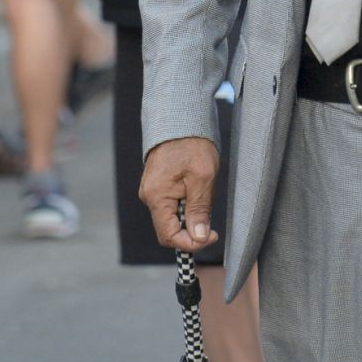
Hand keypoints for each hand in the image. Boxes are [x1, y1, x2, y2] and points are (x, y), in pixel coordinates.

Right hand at [140, 136, 220, 252]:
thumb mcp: (203, 178)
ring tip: (205, 193)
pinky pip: (172, 204)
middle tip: (211, 217)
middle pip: (170, 229)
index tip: (212, 235)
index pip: (169, 236)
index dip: (191, 243)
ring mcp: (153, 191)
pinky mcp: (159, 185)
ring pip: (173, 217)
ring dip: (191, 214)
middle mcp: (149, 197)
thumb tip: (199, 238)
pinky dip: (187, 204)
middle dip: (192, 228)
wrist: (181, 119)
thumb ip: (199, 210)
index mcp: (157, 197)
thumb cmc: (193, 145)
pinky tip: (198, 189)